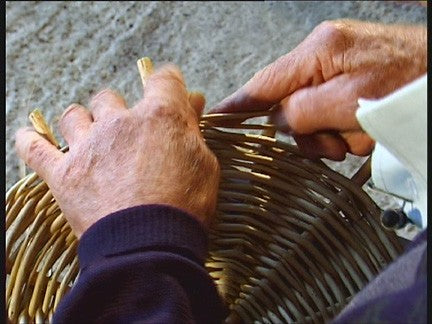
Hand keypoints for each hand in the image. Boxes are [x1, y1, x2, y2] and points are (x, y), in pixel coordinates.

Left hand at [15, 66, 219, 237]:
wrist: (150, 246)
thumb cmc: (184, 207)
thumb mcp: (204, 165)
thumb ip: (193, 130)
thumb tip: (193, 101)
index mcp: (159, 117)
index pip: (163, 80)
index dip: (167, 82)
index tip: (168, 88)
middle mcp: (120, 122)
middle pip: (110, 97)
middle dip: (118, 111)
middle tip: (127, 132)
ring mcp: (88, 146)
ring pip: (74, 116)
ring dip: (82, 123)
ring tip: (90, 140)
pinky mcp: (63, 173)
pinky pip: (34, 148)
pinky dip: (31, 142)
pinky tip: (29, 138)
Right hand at [211, 19, 426, 159]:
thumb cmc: (409, 83)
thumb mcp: (348, 103)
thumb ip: (301, 112)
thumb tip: (278, 120)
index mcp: (318, 52)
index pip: (263, 82)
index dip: (237, 104)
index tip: (215, 117)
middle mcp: (323, 56)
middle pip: (289, 105)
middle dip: (308, 132)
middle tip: (332, 145)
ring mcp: (338, 68)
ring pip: (312, 115)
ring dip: (331, 135)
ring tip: (358, 137)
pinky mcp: (350, 80)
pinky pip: (332, 113)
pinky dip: (346, 130)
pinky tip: (365, 130)